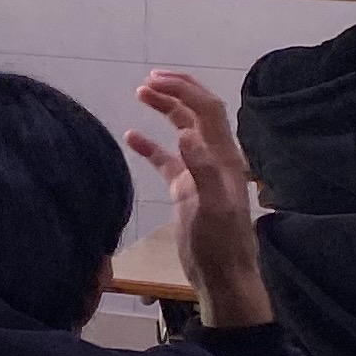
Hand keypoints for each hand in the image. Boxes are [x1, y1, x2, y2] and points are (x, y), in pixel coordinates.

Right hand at [123, 70, 267, 329]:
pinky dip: (150, 145)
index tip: (155, 79)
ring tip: (141, 94)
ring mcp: (199, 174)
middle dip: (176, 91)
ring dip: (165, 110)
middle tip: (148, 80)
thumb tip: (186, 131)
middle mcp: (214, 159)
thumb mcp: (213, 207)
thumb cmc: (220, 244)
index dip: (184, 90)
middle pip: (198, 113)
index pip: (207, 110)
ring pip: (183, 130)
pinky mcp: (186, 191)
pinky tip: (131, 137)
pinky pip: (166, 160)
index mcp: (224, 158)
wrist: (223, 277)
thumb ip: (202, 169)